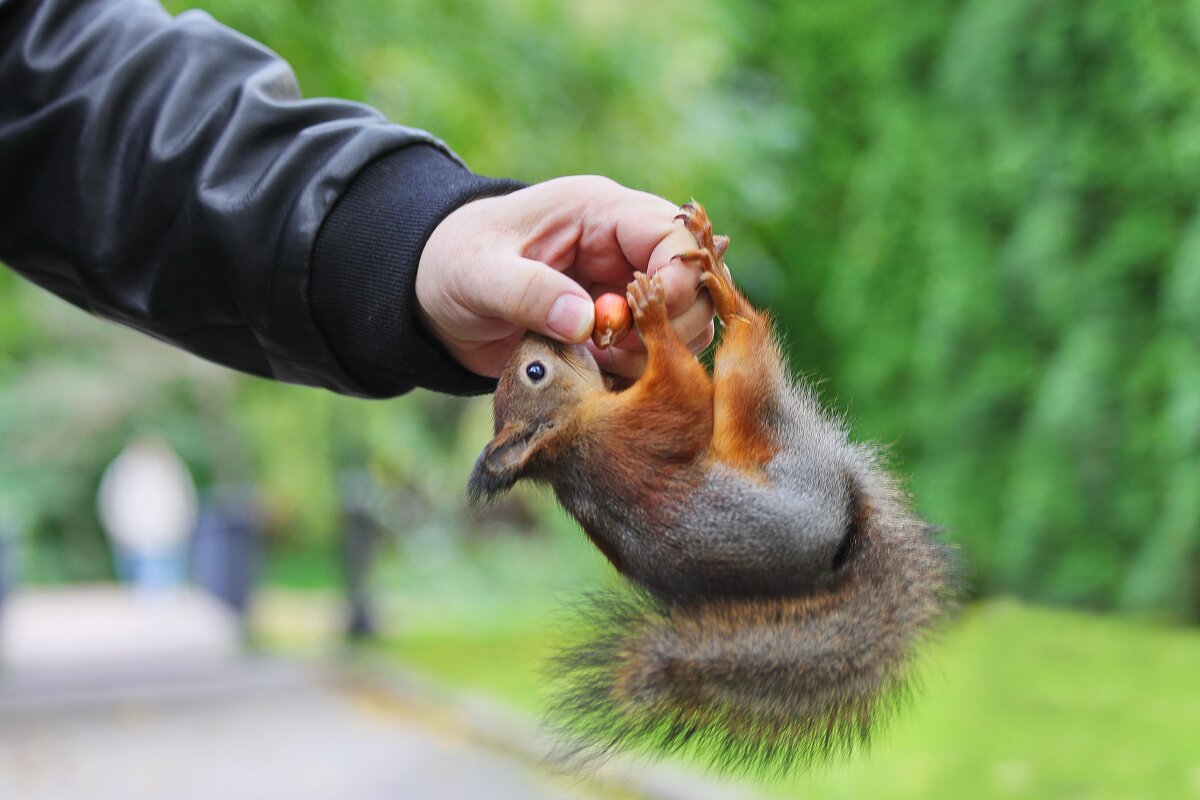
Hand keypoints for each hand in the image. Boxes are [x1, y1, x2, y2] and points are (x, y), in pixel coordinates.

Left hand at [416, 176, 715, 378]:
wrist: (434, 297)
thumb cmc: (454, 265)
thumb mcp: (480, 274)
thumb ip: (528, 293)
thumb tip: (586, 323)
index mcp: (601, 213)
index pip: (674, 236)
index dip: (677, 280)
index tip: (645, 322)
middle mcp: (624, 249)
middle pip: (695, 284)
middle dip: (670, 323)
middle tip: (620, 349)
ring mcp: (624, 291)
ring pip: (685, 323)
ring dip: (656, 353)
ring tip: (602, 361)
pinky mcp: (617, 331)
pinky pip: (655, 354)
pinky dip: (637, 373)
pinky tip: (597, 373)